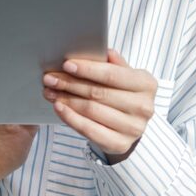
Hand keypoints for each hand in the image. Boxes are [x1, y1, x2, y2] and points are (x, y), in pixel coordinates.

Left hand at [42, 49, 157, 164]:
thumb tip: (105, 52)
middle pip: (98, 93)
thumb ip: (115, 64)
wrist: (131, 125)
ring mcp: (133, 128)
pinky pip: (89, 130)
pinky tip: (59, 107)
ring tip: (50, 92)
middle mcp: (143, 107)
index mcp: (146, 84)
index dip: (88, 69)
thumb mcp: (125, 75)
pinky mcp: (120, 144)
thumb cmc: (124, 94)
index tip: (67, 65)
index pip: (112, 75)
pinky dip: (70, 118)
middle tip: (50, 78)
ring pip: (91, 110)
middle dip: (70, 84)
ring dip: (66, 100)